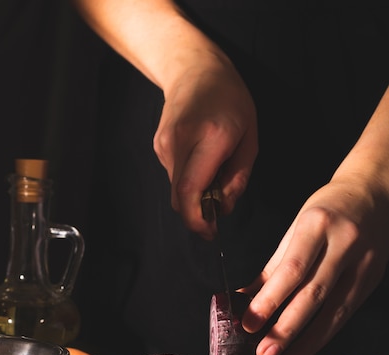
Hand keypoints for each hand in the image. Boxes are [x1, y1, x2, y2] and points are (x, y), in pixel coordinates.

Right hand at [153, 50, 257, 238]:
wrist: (194, 69)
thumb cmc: (230, 101)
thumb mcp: (249, 139)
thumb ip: (238, 178)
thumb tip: (222, 209)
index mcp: (210, 136)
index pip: (190, 190)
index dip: (197, 219)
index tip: (209, 231)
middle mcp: (181, 141)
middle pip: (179, 197)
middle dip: (197, 214)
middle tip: (215, 217)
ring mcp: (165, 144)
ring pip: (176, 189)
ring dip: (195, 196)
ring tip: (214, 177)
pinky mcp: (159, 146)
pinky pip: (174, 177)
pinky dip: (189, 182)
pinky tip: (202, 165)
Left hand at [241, 174, 388, 354]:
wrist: (376, 192)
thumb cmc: (327, 209)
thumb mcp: (296, 226)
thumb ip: (272, 265)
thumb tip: (243, 297)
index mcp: (317, 224)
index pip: (292, 269)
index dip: (270, 299)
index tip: (248, 322)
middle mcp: (344, 243)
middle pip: (314, 294)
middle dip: (286, 328)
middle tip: (264, 353)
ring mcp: (364, 263)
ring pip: (334, 310)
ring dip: (306, 342)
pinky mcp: (372, 279)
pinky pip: (345, 312)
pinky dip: (323, 334)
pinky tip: (305, 349)